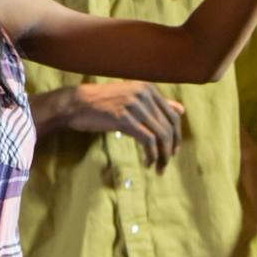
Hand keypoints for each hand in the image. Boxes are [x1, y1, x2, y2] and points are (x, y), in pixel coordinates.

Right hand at [64, 82, 185, 171]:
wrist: (74, 103)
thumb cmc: (101, 103)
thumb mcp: (131, 100)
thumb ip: (156, 105)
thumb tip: (182, 109)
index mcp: (148, 88)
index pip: (173, 115)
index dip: (176, 136)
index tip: (172, 151)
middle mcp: (144, 94)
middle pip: (168, 127)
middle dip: (170, 149)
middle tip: (166, 164)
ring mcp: (134, 105)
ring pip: (160, 135)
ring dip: (161, 156)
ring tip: (158, 168)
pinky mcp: (124, 118)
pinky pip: (147, 140)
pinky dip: (151, 155)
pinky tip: (147, 163)